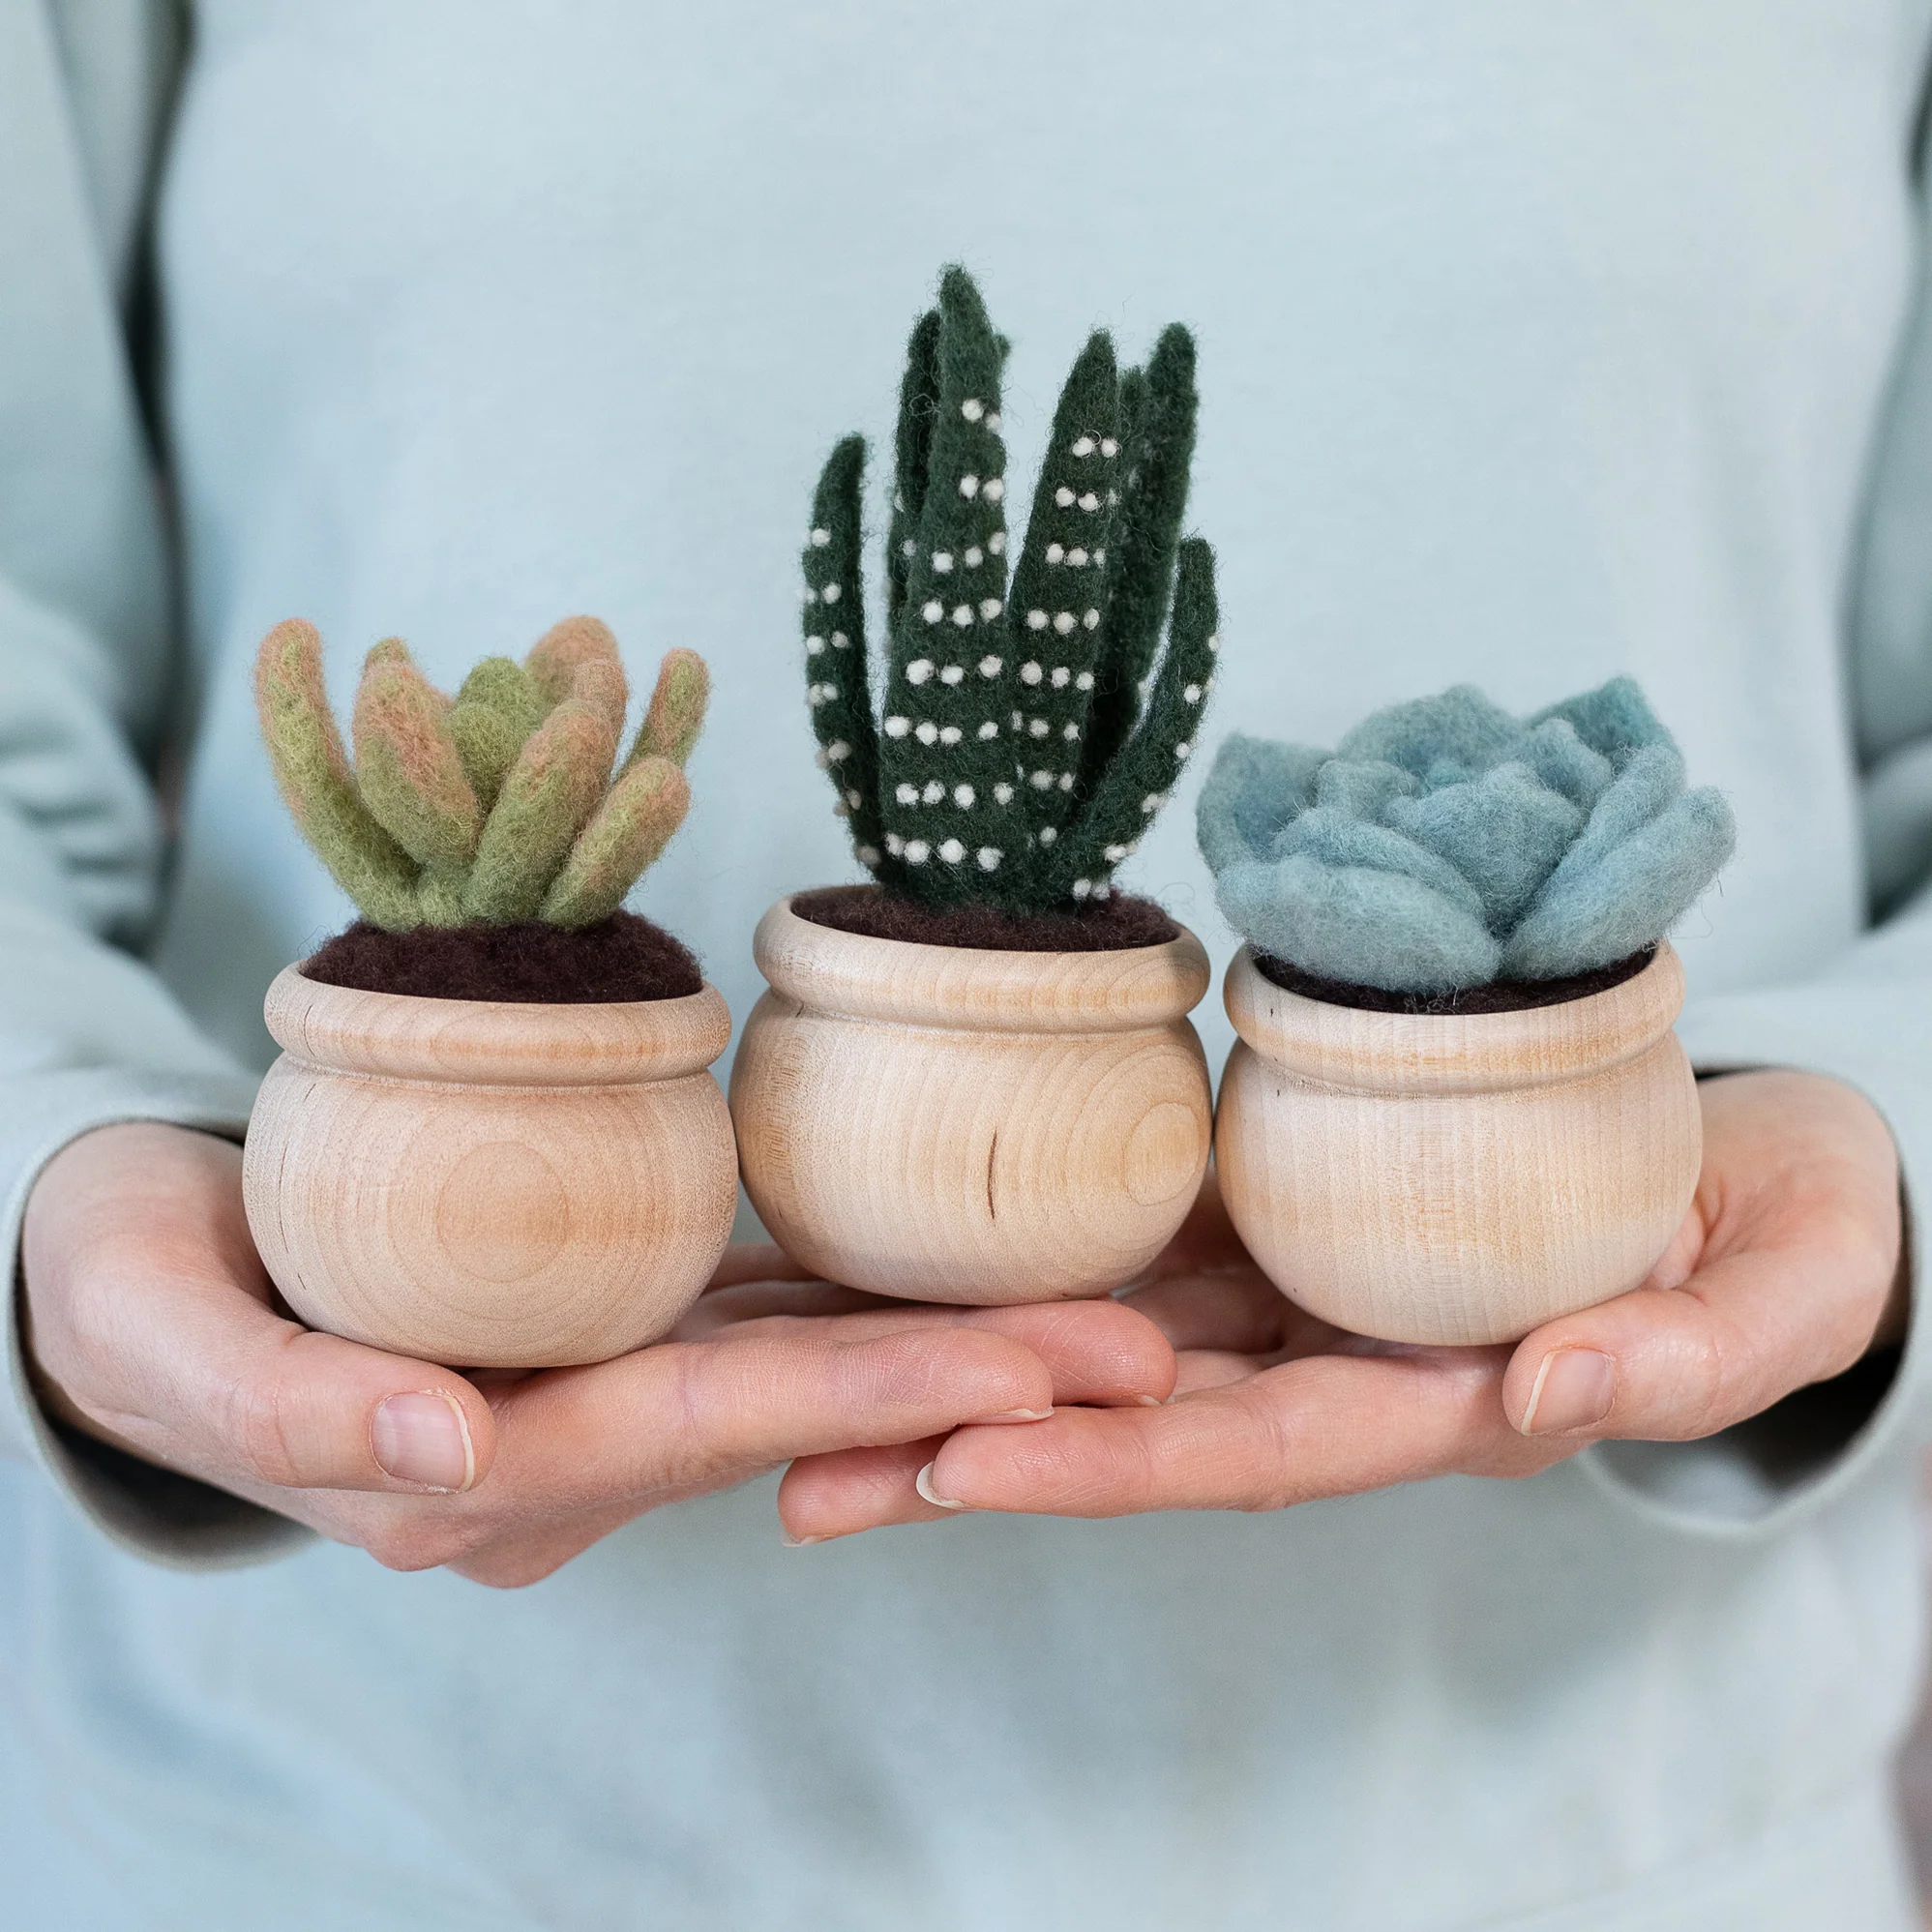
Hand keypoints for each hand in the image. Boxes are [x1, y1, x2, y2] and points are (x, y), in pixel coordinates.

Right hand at [20, 1124, 1173, 1583]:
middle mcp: (570, 1449)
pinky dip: (870, 1293)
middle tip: (1147, 1352)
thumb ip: (295, 1409)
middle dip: (974, 1382)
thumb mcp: (169, 1340)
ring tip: (1120, 1311)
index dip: (871, 1402)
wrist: (138, 1255)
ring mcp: (601, 1392)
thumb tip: (452, 1450)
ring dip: (955, 1339)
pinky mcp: (612, 1323)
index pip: (705, 1431)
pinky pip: (759, 1310)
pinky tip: (973, 1256)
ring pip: (802, 1360)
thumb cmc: (134, 1289)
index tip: (1028, 1377)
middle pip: (797, 1409)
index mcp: (484, 1473)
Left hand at [779, 1069, 1904, 1535]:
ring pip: (1105, 1334)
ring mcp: (1291, 1289)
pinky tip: (899, 1254)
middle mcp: (1335, 1362)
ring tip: (791, 1376)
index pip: (1252, 1450)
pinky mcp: (1267, 1206)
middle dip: (967, 1445)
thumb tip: (1558, 1392)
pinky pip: (1133, 1233)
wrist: (1756, 1149)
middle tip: (794, 1469)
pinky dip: (1017, 1255)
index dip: (1111, 1461)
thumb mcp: (1779, 1289)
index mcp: (1438, 1404)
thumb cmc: (1783, 1222)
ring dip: (955, 1360)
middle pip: (1132, 1417)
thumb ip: (1682, 1354)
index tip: (965, 1466)